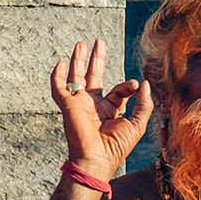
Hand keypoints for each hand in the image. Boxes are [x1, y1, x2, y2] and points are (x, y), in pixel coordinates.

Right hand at [50, 39, 152, 179]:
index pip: (118, 90)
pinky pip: (58, 88)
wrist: (97, 158)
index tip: (134, 85)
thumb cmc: (117, 145)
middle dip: (97, 59)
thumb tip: (143, 83)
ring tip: (81, 44)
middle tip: (99, 41)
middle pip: (94, 77)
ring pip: (76, 77)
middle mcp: (93, 105)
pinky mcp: (68, 106)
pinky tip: (60, 63)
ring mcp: (79, 104)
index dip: (127, 85)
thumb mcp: (138, 123)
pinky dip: (56, 76)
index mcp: (110, 109)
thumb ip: (144, 103)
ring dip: (78, 60)